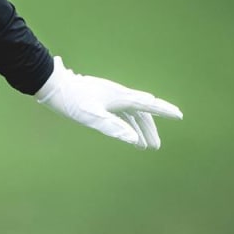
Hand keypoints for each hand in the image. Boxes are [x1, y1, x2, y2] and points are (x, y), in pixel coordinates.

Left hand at [34, 55, 182, 148]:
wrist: (54, 85)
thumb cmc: (72, 101)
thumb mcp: (92, 117)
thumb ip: (113, 128)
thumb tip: (134, 139)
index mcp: (120, 97)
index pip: (147, 105)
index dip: (164, 111)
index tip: (180, 115)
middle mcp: (118, 94)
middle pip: (141, 112)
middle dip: (150, 129)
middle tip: (155, 147)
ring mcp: (109, 96)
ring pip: (131, 113)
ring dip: (138, 128)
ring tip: (143, 146)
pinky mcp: (101, 99)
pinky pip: (121, 112)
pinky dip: (127, 123)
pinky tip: (127, 133)